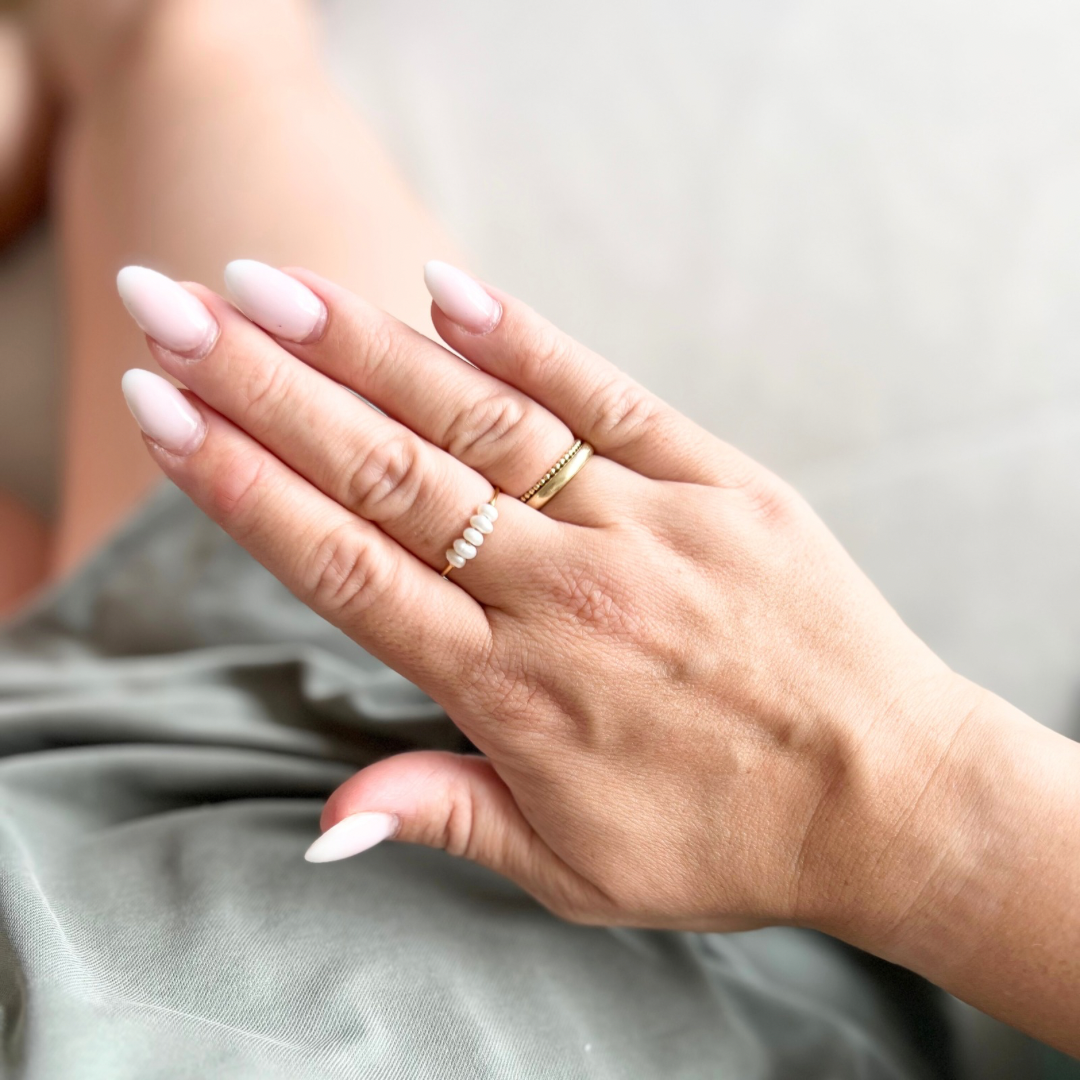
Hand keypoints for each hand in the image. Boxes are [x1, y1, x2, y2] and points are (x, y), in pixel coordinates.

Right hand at [116, 259, 974, 937]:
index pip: (345, 568)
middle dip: (265, 387)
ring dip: (366, 349)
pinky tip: (446, 290)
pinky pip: (607, 398)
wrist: (888, 795)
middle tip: (171, 310)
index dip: (243, 487)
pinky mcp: (718, 483)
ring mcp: (645, 527)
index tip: (164, 415)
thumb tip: (324, 821)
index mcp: (513, 691)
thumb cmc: (724, 839)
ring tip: (268, 287)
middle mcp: (565, 595)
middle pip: (388, 473)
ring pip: (480, 422)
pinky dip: (525, 341)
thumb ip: (445, 818)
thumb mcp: (572, 870)